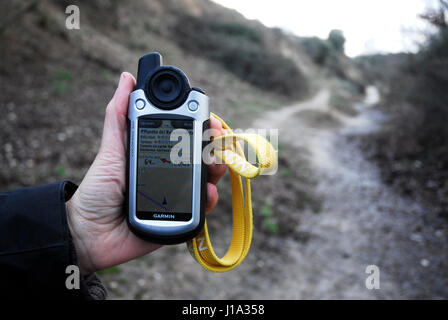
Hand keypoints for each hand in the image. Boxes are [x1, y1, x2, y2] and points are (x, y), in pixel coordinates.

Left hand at [66, 72, 225, 274]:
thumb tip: (126, 78)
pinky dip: (209, 197)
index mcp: (157, 153)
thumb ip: (119, 115)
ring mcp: (178, 194)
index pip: (185, 134)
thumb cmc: (98, 189)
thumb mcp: (110, 148)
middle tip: (216, 139)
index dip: (201, 125)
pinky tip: (207, 191)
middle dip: (214, 144)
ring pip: (207, 177)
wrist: (90, 233)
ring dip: (216, 167)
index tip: (208, 118)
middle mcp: (171, 171)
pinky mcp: (181, 216)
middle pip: (202, 154)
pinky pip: (202, 206)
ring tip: (214, 164)